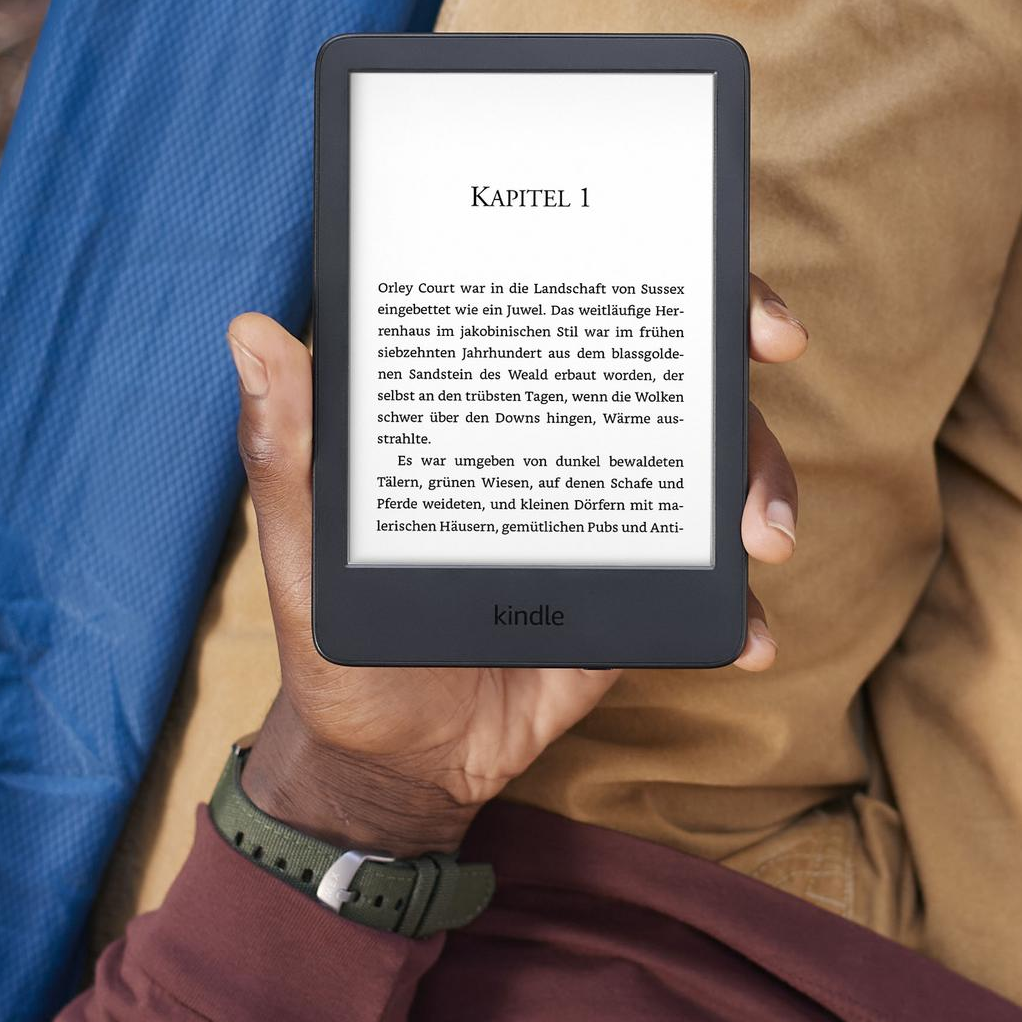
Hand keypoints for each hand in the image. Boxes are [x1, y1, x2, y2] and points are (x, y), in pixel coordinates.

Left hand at [223, 278, 808, 856]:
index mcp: (488, 404)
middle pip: (666, 365)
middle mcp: (559, 441)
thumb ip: (287, 453)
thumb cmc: (335, 639)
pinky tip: (751, 634)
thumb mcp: (302, 547)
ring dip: (756, 481)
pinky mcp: (636, 602)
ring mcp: (607, 518)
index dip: (639, 260)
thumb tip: (251, 335)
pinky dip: (740, 610)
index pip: (566, 304)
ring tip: (758, 536)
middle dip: (733, 343)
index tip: (693, 256)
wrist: (389, 766)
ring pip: (710, 468)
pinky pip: (706, 591)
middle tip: (770, 346)